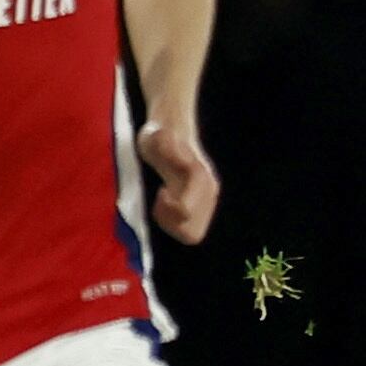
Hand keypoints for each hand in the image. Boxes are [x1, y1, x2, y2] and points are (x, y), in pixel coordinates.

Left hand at [139, 120, 219, 244]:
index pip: (186, 212)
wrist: (171, 131)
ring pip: (192, 235)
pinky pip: (190, 230)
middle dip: (171, 224)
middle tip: (160, 203)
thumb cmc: (159, 135)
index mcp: (200, 178)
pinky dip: (174, 224)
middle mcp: (209, 192)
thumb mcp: (156, 136)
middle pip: (192, 233)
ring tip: (162, 204)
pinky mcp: (201, 205)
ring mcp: (206, 201)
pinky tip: (165, 205)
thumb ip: (165, 143)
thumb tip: (171, 141)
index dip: (168, 210)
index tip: (161, 191)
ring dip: (172, 226)